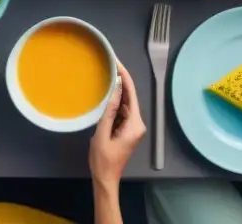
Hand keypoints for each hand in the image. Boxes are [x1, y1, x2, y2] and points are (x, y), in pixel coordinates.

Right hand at [89, 61, 145, 188]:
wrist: (105, 179)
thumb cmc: (103, 159)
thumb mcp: (103, 133)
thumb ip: (110, 110)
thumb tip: (116, 87)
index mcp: (135, 124)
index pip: (132, 94)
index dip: (125, 76)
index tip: (116, 62)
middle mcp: (137, 123)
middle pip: (130, 97)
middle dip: (121, 80)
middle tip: (109, 64)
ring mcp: (133, 127)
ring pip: (125, 104)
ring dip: (117, 91)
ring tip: (106, 74)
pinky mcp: (127, 130)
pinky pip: (122, 112)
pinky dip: (115, 103)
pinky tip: (106, 94)